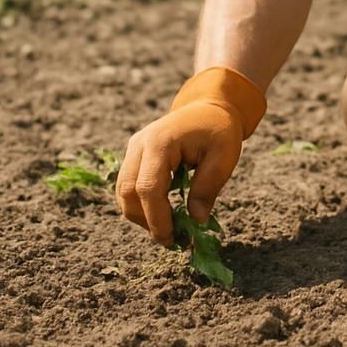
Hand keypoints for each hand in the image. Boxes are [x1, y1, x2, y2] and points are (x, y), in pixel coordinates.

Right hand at [116, 66, 265, 246]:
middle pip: (127, 192)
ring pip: (123, 191)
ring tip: (168, 228)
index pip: (148, 188)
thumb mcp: (223, 158)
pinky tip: (163, 212)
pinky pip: (128, 184)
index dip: (157, 218)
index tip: (172, 239)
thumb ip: (207, 189)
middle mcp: (140, 144)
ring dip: (141, 214)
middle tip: (170, 238)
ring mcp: (134, 148)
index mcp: (160, 142)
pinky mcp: (134, 154)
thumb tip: (196, 222)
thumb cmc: (219, 130)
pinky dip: (141, 203)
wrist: (209, 107)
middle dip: (145, 220)